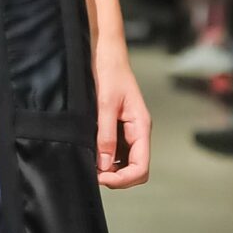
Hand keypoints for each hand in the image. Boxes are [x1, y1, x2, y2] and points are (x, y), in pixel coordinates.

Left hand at [93, 35, 150, 188]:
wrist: (106, 53)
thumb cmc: (109, 73)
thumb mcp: (105, 104)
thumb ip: (106, 136)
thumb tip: (105, 166)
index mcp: (141, 127)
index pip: (141, 168)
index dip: (122, 179)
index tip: (101, 177)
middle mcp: (138, 132)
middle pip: (136, 169)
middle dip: (117, 177)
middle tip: (93, 174)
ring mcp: (130, 131)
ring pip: (126, 163)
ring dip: (111, 170)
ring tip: (90, 164)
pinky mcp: (120, 128)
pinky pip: (118, 152)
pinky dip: (107, 159)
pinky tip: (92, 154)